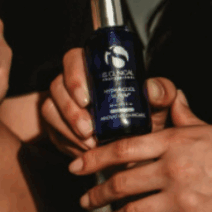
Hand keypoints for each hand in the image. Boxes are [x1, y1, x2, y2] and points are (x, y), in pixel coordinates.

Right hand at [40, 48, 177, 156]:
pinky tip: (85, 151)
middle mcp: (73, 83)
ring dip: (67, 128)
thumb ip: (162, 93)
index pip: (74, 59)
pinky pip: (52, 132)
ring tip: (89, 143)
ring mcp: (61, 104)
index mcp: (94, 69)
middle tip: (88, 129)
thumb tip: (151, 90)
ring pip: (49, 109)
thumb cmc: (146, 120)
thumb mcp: (159, 106)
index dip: (74, 76)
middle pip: (57, 85)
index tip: (86, 99)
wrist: (136, 152)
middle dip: (69, 109)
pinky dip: (68, 143)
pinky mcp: (56, 126)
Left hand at [68, 90, 211, 211]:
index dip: (93, 158)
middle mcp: (173, 170)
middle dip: (96, 194)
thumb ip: (183, 119)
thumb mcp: (210, 129)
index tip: (75, 165)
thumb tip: (172, 97)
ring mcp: (183, 201)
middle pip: (121, 184)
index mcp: (174, 142)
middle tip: (84, 199)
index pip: (122, 149)